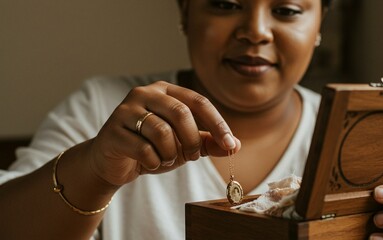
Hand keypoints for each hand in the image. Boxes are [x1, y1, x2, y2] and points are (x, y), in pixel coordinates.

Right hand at [87, 81, 240, 186]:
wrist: (113, 162)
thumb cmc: (152, 148)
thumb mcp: (184, 145)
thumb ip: (207, 142)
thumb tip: (235, 146)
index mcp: (165, 90)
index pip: (198, 102)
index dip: (217, 124)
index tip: (230, 145)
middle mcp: (145, 93)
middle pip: (181, 113)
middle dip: (192, 140)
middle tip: (192, 156)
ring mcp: (126, 110)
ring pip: (161, 131)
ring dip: (170, 153)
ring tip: (166, 159)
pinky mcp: (113, 130)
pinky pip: (143, 148)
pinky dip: (153, 161)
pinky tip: (150, 163)